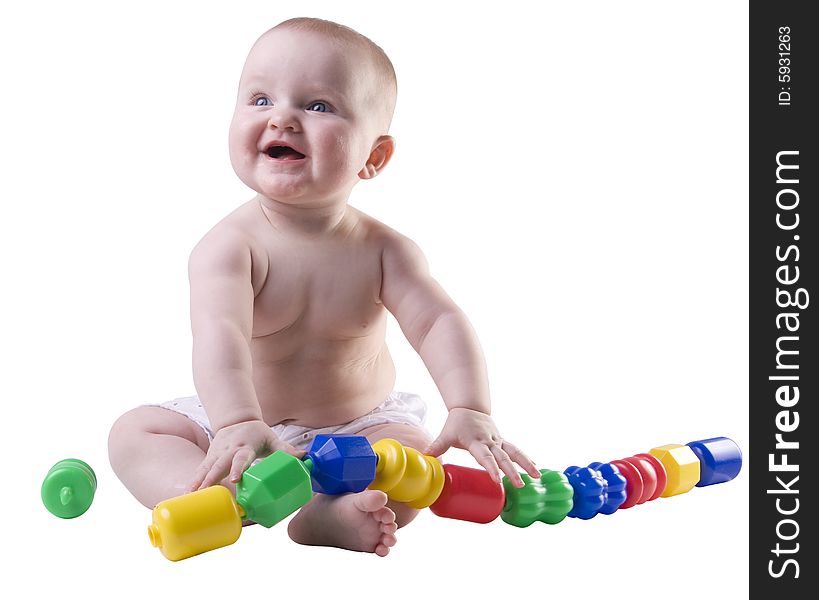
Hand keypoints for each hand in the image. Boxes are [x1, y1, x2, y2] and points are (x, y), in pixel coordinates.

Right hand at [187, 420, 304, 491]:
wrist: (236, 420)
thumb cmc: (257, 433)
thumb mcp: (273, 438)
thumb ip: (286, 449)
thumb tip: (304, 457)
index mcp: (245, 446)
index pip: (241, 457)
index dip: (237, 468)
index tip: (234, 479)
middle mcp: (229, 449)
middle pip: (219, 464)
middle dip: (212, 478)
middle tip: (205, 492)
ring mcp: (217, 453)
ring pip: (206, 467)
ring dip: (199, 481)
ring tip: (192, 495)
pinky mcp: (210, 457)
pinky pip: (201, 469)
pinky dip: (194, 480)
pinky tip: (189, 493)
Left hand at [424, 408, 539, 486]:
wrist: (469, 407)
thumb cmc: (457, 423)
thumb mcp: (446, 434)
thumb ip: (438, 446)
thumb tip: (426, 456)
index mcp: (476, 441)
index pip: (485, 457)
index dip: (491, 468)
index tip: (497, 480)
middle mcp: (490, 441)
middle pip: (503, 457)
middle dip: (512, 471)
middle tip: (520, 484)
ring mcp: (498, 441)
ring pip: (515, 452)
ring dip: (526, 463)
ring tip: (537, 476)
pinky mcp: (502, 441)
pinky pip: (515, 450)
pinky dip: (525, 458)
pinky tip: (535, 467)